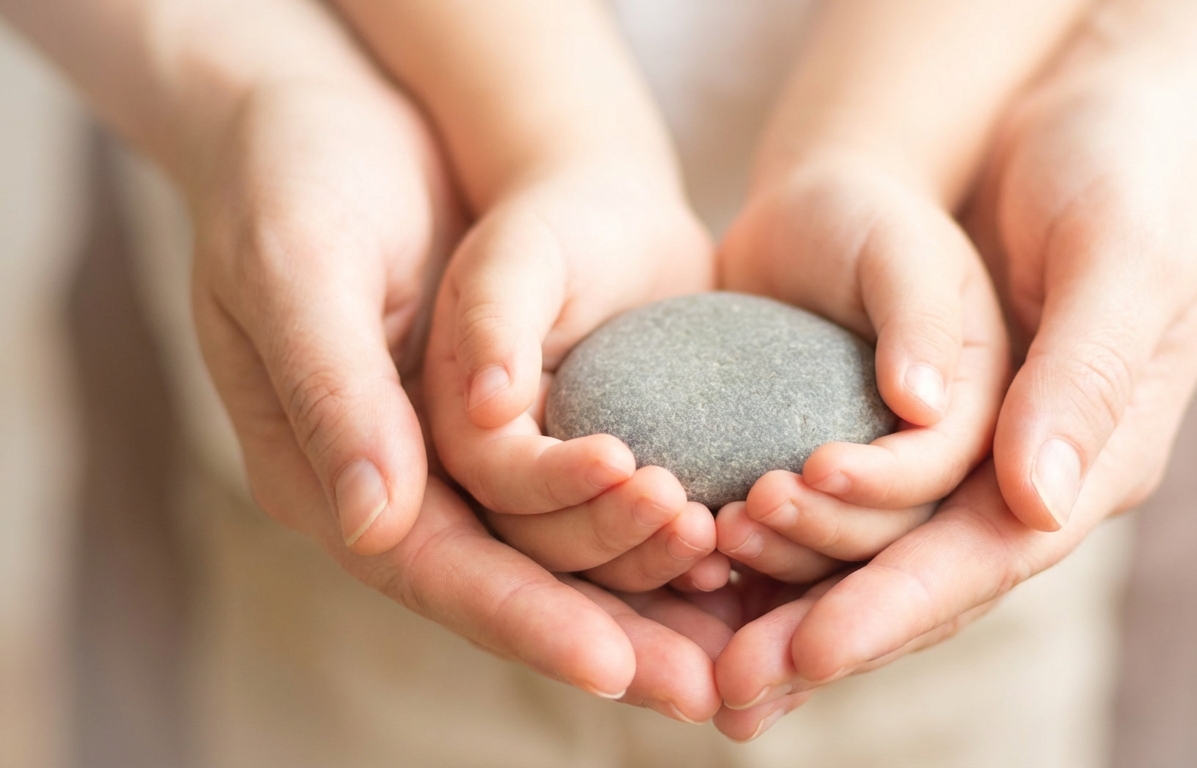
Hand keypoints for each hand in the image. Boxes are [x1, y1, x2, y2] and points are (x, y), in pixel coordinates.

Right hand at [189, 77, 729, 720]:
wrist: (342, 109)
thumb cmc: (297, 175)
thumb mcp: (298, 267)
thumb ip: (332, 392)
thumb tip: (374, 524)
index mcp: (327, 468)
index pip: (436, 569)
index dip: (526, 620)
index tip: (615, 667)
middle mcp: (399, 480)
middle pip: (512, 584)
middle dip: (612, 638)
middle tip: (710, 691)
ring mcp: (459, 452)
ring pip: (562, 550)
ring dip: (648, 593)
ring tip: (738, 632)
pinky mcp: (516, 414)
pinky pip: (587, 492)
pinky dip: (653, 527)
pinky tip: (727, 553)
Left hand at [712, 64, 1196, 739]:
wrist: (1084, 122)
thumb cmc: (1122, 174)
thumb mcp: (1121, 255)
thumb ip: (1086, 375)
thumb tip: (1035, 500)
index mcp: (1094, 458)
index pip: (988, 556)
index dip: (896, 606)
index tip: (807, 649)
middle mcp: (1029, 477)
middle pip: (924, 580)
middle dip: (828, 631)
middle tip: (731, 681)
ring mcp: (973, 455)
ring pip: (878, 553)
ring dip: (793, 591)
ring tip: (705, 630)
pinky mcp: (917, 425)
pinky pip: (852, 501)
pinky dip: (789, 538)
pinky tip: (716, 562)